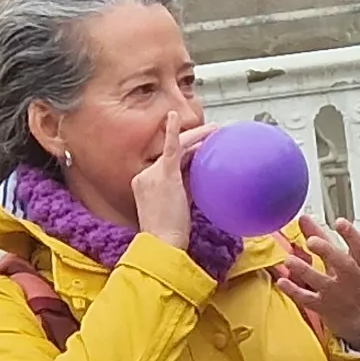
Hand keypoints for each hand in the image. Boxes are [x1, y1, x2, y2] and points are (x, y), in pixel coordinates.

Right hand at [131, 121, 211, 255]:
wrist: (161, 245)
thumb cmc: (168, 235)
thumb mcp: (178, 206)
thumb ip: (187, 188)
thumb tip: (202, 176)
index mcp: (146, 184)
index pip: (169, 162)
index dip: (187, 154)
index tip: (200, 149)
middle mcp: (146, 176)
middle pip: (173, 152)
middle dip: (193, 140)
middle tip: (211, 132)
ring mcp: (152, 174)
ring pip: (178, 150)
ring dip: (196, 138)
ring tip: (213, 130)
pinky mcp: (163, 175)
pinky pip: (170, 149)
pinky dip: (173, 130)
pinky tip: (174, 115)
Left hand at [274, 217, 359, 347]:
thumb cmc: (352, 286)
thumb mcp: (346, 261)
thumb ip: (324, 239)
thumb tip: (303, 218)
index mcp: (359, 265)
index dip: (351, 235)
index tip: (340, 222)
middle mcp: (350, 279)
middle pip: (343, 264)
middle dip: (328, 251)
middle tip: (312, 241)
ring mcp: (336, 294)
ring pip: (321, 282)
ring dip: (305, 270)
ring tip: (290, 260)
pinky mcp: (324, 307)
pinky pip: (307, 299)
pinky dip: (294, 291)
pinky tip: (282, 282)